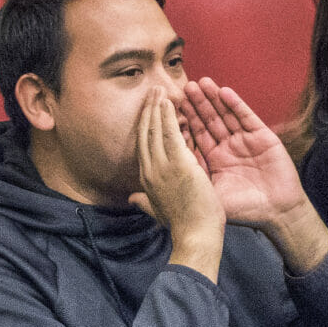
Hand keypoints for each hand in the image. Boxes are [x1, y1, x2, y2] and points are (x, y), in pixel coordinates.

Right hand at [130, 89, 223, 276]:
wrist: (195, 236)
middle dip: (148, 111)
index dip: (144, 125)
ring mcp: (162, 166)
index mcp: (147, 179)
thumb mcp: (158, 211)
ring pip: (156, 130)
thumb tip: (132, 199)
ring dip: (157, 108)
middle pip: (145, 133)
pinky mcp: (179, 164)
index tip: (147, 110)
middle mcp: (150, 170)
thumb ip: (144, 201)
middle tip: (151, 91)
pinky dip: (168, 116)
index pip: (143, 145)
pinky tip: (170, 102)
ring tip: (159, 90)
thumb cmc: (182, 226)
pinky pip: (171, 133)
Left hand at [177, 79, 327, 269]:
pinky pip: (247, 118)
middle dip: (197, 104)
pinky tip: (224, 92)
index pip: (196, 135)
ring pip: (227, 114)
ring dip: (214, 99)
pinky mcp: (264, 137)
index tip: (171, 105)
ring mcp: (246, 140)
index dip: (185, 119)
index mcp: (215, 160)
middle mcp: (229, 147)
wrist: (278, 214)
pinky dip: (236, 105)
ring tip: (201, 82)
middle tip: (183, 87)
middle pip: (210, 120)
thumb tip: (150, 185)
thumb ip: (188, 184)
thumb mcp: (211, 196)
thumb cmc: (245, 210)